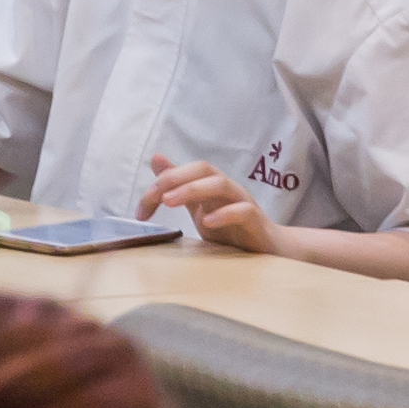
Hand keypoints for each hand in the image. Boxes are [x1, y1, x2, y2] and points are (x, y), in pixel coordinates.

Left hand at [142, 158, 283, 253]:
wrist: (268, 249)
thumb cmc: (229, 227)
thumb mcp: (197, 206)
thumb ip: (178, 184)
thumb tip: (156, 158)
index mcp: (210, 184)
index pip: (184, 172)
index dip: (160, 184)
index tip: (140, 211)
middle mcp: (226, 189)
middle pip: (203, 169)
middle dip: (175, 178)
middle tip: (156, 197)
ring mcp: (243, 202)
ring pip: (221, 184)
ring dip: (193, 190)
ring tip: (170, 202)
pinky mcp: (256, 221)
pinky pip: (243, 210)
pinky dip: (225, 214)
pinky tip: (207, 223)